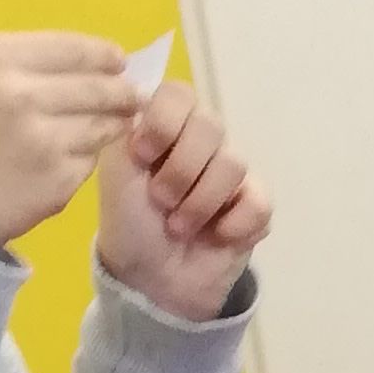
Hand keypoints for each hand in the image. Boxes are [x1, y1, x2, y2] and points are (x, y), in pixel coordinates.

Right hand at [0, 34, 131, 255]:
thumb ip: (18, 65)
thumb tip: (87, 60)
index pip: (73, 48)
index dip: (104, 56)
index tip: (118, 62)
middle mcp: (20, 93)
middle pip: (99, 87)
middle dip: (122, 93)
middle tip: (131, 98)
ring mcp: (43, 139)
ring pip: (104, 126)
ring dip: (112, 127)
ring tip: (105, 128)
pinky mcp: (58, 179)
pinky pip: (91, 162)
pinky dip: (86, 160)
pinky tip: (66, 162)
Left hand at [97, 87, 270, 319]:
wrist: (152, 279)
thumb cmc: (128, 221)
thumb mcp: (115, 170)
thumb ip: (129, 128)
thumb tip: (146, 99)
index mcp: (165, 126)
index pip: (179, 93)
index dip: (165, 121)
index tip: (143, 154)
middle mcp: (200, 142)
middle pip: (210, 125)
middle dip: (181, 169)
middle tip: (160, 200)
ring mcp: (231, 173)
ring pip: (232, 164)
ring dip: (200, 202)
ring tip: (179, 227)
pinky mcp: (255, 207)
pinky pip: (258, 201)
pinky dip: (234, 223)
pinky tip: (215, 237)